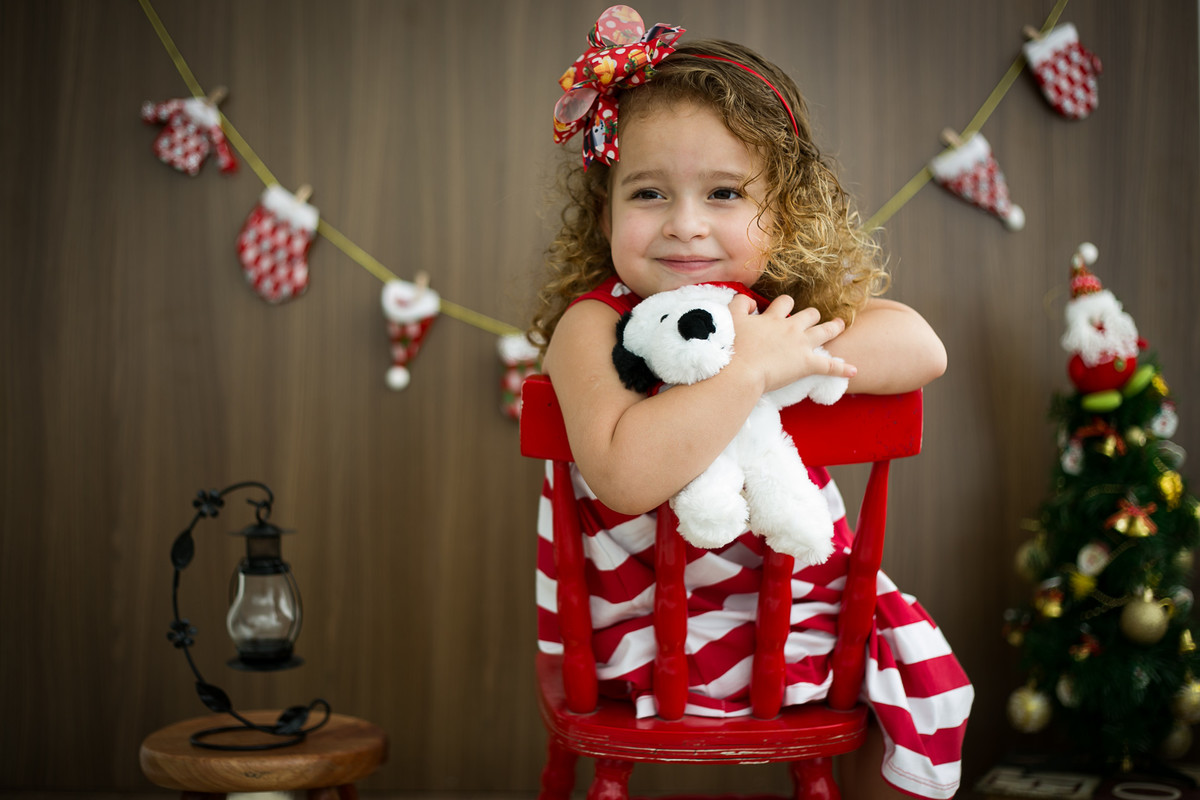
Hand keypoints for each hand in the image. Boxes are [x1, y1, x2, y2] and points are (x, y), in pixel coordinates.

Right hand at [727, 294, 856, 393]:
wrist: (739, 371)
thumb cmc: (731, 347)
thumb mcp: (730, 318)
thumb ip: (739, 305)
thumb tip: (749, 301)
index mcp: (772, 318)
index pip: (785, 302)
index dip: (785, 305)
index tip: (782, 310)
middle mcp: (790, 328)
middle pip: (809, 314)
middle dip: (812, 315)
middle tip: (813, 318)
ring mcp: (801, 345)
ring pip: (825, 331)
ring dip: (834, 327)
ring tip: (840, 325)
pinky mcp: (806, 364)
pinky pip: (829, 366)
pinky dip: (842, 368)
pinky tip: (853, 370)